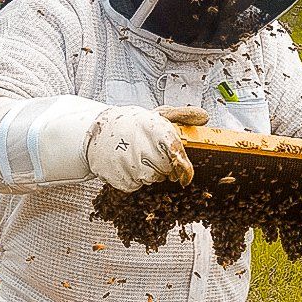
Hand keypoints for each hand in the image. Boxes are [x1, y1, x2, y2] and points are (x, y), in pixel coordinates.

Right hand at [85, 105, 207, 192]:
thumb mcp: (156, 115)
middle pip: (166, 169)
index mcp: (153, 127)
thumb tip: (203, 117)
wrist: (97, 134)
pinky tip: (127, 165)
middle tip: (155, 157)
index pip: (177, 153)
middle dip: (165, 167)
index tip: (186, 175)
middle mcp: (141, 145)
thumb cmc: (130, 125)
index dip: (184, 168)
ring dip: (151, 172)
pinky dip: (135, 179)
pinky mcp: (120, 177)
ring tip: (139, 157)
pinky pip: (136, 185)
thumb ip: (182, 116)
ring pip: (153, 178)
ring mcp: (129, 163)